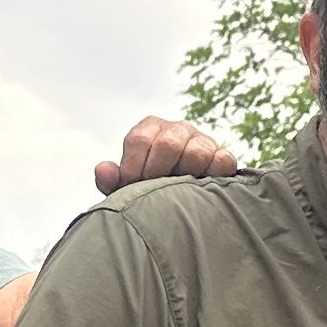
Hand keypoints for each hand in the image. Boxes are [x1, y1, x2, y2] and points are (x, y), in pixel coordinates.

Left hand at [96, 113, 239, 192]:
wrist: (182, 199)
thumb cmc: (149, 188)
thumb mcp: (126, 186)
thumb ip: (111, 180)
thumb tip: (103, 170)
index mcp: (150, 128)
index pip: (139, 140)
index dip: (134, 167)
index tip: (134, 185)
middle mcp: (177, 128)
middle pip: (168, 143)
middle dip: (158, 172)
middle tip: (156, 191)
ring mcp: (202, 140)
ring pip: (196, 152)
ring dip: (185, 176)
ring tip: (177, 191)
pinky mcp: (223, 156)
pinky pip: (222, 161)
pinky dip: (213, 175)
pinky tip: (201, 187)